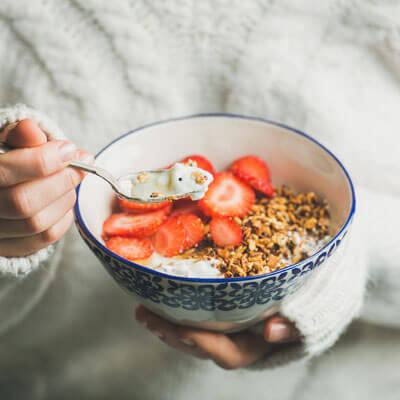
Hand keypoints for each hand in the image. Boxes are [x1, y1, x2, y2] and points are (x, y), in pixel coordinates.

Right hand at [0, 119, 92, 256]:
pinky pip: (44, 238)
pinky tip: (63, 201)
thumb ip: (19, 137)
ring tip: (69, 183)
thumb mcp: (7, 145)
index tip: (70, 150)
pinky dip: (63, 218)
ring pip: (36, 223)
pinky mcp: (10, 249)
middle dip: (61, 181)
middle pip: (23, 202)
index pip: (5, 171)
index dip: (42, 160)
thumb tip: (33, 130)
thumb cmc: (7, 164)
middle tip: (80, 167)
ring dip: (64, 199)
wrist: (0, 190)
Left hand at [135, 305, 299, 369]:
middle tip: (146, 316)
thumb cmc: (315, 297)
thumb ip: (298, 324)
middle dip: (172, 334)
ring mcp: (229, 328)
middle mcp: (240, 341)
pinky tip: (160, 298)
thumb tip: (271, 332)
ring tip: (144, 310)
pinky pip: (195, 317)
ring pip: (194, 334)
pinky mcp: (223, 312)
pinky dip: (177, 310)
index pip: (230, 353)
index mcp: (260, 345)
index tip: (184, 329)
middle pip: (202, 346)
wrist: (313, 289)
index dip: (206, 344)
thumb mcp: (315, 309)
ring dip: (167, 324)